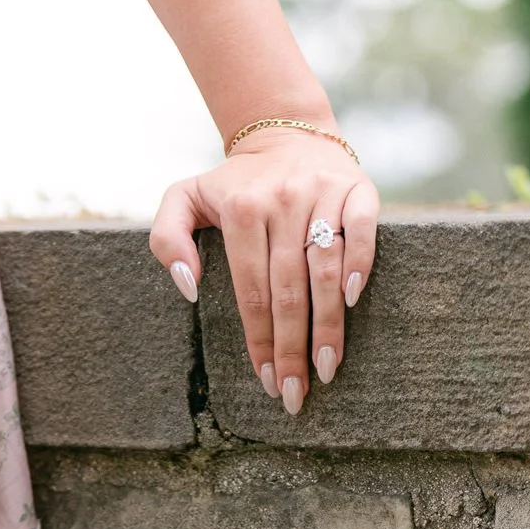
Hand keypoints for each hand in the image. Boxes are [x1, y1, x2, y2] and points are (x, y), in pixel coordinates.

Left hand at [150, 128, 379, 414]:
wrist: (286, 134)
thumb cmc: (234, 185)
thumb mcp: (185, 200)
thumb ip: (167, 239)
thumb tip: (188, 286)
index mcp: (240, 210)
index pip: (251, 292)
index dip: (259, 342)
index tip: (269, 383)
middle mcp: (281, 200)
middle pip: (288, 290)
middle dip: (293, 349)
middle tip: (298, 395)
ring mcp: (322, 193)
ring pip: (324, 269)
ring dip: (328, 325)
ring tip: (327, 368)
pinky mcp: (357, 187)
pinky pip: (362, 231)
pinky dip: (359, 264)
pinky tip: (352, 302)